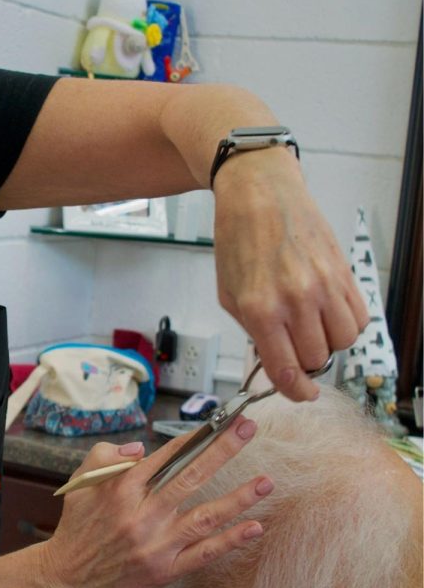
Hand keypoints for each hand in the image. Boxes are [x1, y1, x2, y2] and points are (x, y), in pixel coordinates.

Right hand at [35, 420, 270, 587]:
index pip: (166, 455)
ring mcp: (157, 544)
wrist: (66, 578)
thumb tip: (141, 448)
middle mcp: (142, 513)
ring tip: (266, 481)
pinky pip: (204, 554)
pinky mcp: (165, 570)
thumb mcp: (80, 482)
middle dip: (223, 450)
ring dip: (239, 498)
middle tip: (248, 429)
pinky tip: (254, 527)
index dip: (195, 436)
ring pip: (205, 516)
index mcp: (121, 488)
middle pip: (191, 476)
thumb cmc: (76, 527)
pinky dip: (231, 540)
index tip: (218, 421)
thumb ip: (106, 456)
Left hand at [211, 147, 366, 399]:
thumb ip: (253, 330)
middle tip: (293, 345)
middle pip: (316, 358)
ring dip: (327, 342)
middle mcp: (296, 300)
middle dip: (304, 359)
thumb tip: (277, 360)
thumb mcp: (229, 293)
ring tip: (309, 325)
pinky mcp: (344, 273)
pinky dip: (346, 323)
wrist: (260, 194)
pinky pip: (359, 318)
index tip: (299, 393)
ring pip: (343, 341)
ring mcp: (324, 286)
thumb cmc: (238, 240)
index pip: (286, 369)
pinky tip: (326, 311)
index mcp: (259, 309)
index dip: (294, 391)